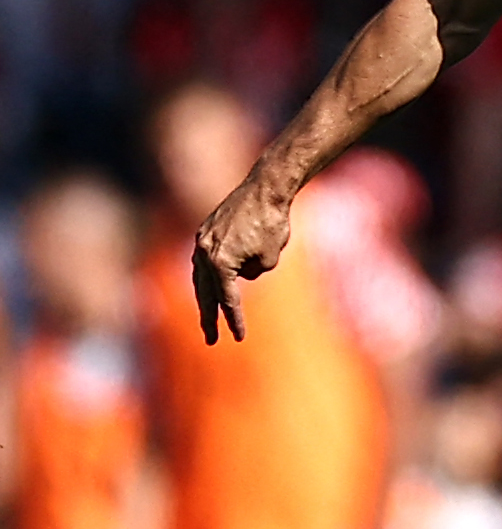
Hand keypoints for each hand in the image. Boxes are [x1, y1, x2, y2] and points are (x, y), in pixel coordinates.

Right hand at [190, 174, 298, 343]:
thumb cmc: (272, 223)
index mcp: (219, 262)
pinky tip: (210, 286)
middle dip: (210, 318)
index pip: (228, 300)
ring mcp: (201, 241)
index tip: (239, 337)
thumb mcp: (269, 258)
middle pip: (205, 293)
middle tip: (211, 340)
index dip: (234, 320)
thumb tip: (241, 275)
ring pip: (201, 276)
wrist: (265, 188)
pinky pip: (204, 260)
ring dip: (205, 297)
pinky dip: (208, 274)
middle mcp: (203, 252)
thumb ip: (253, 273)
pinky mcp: (205, 232)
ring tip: (209, 317)